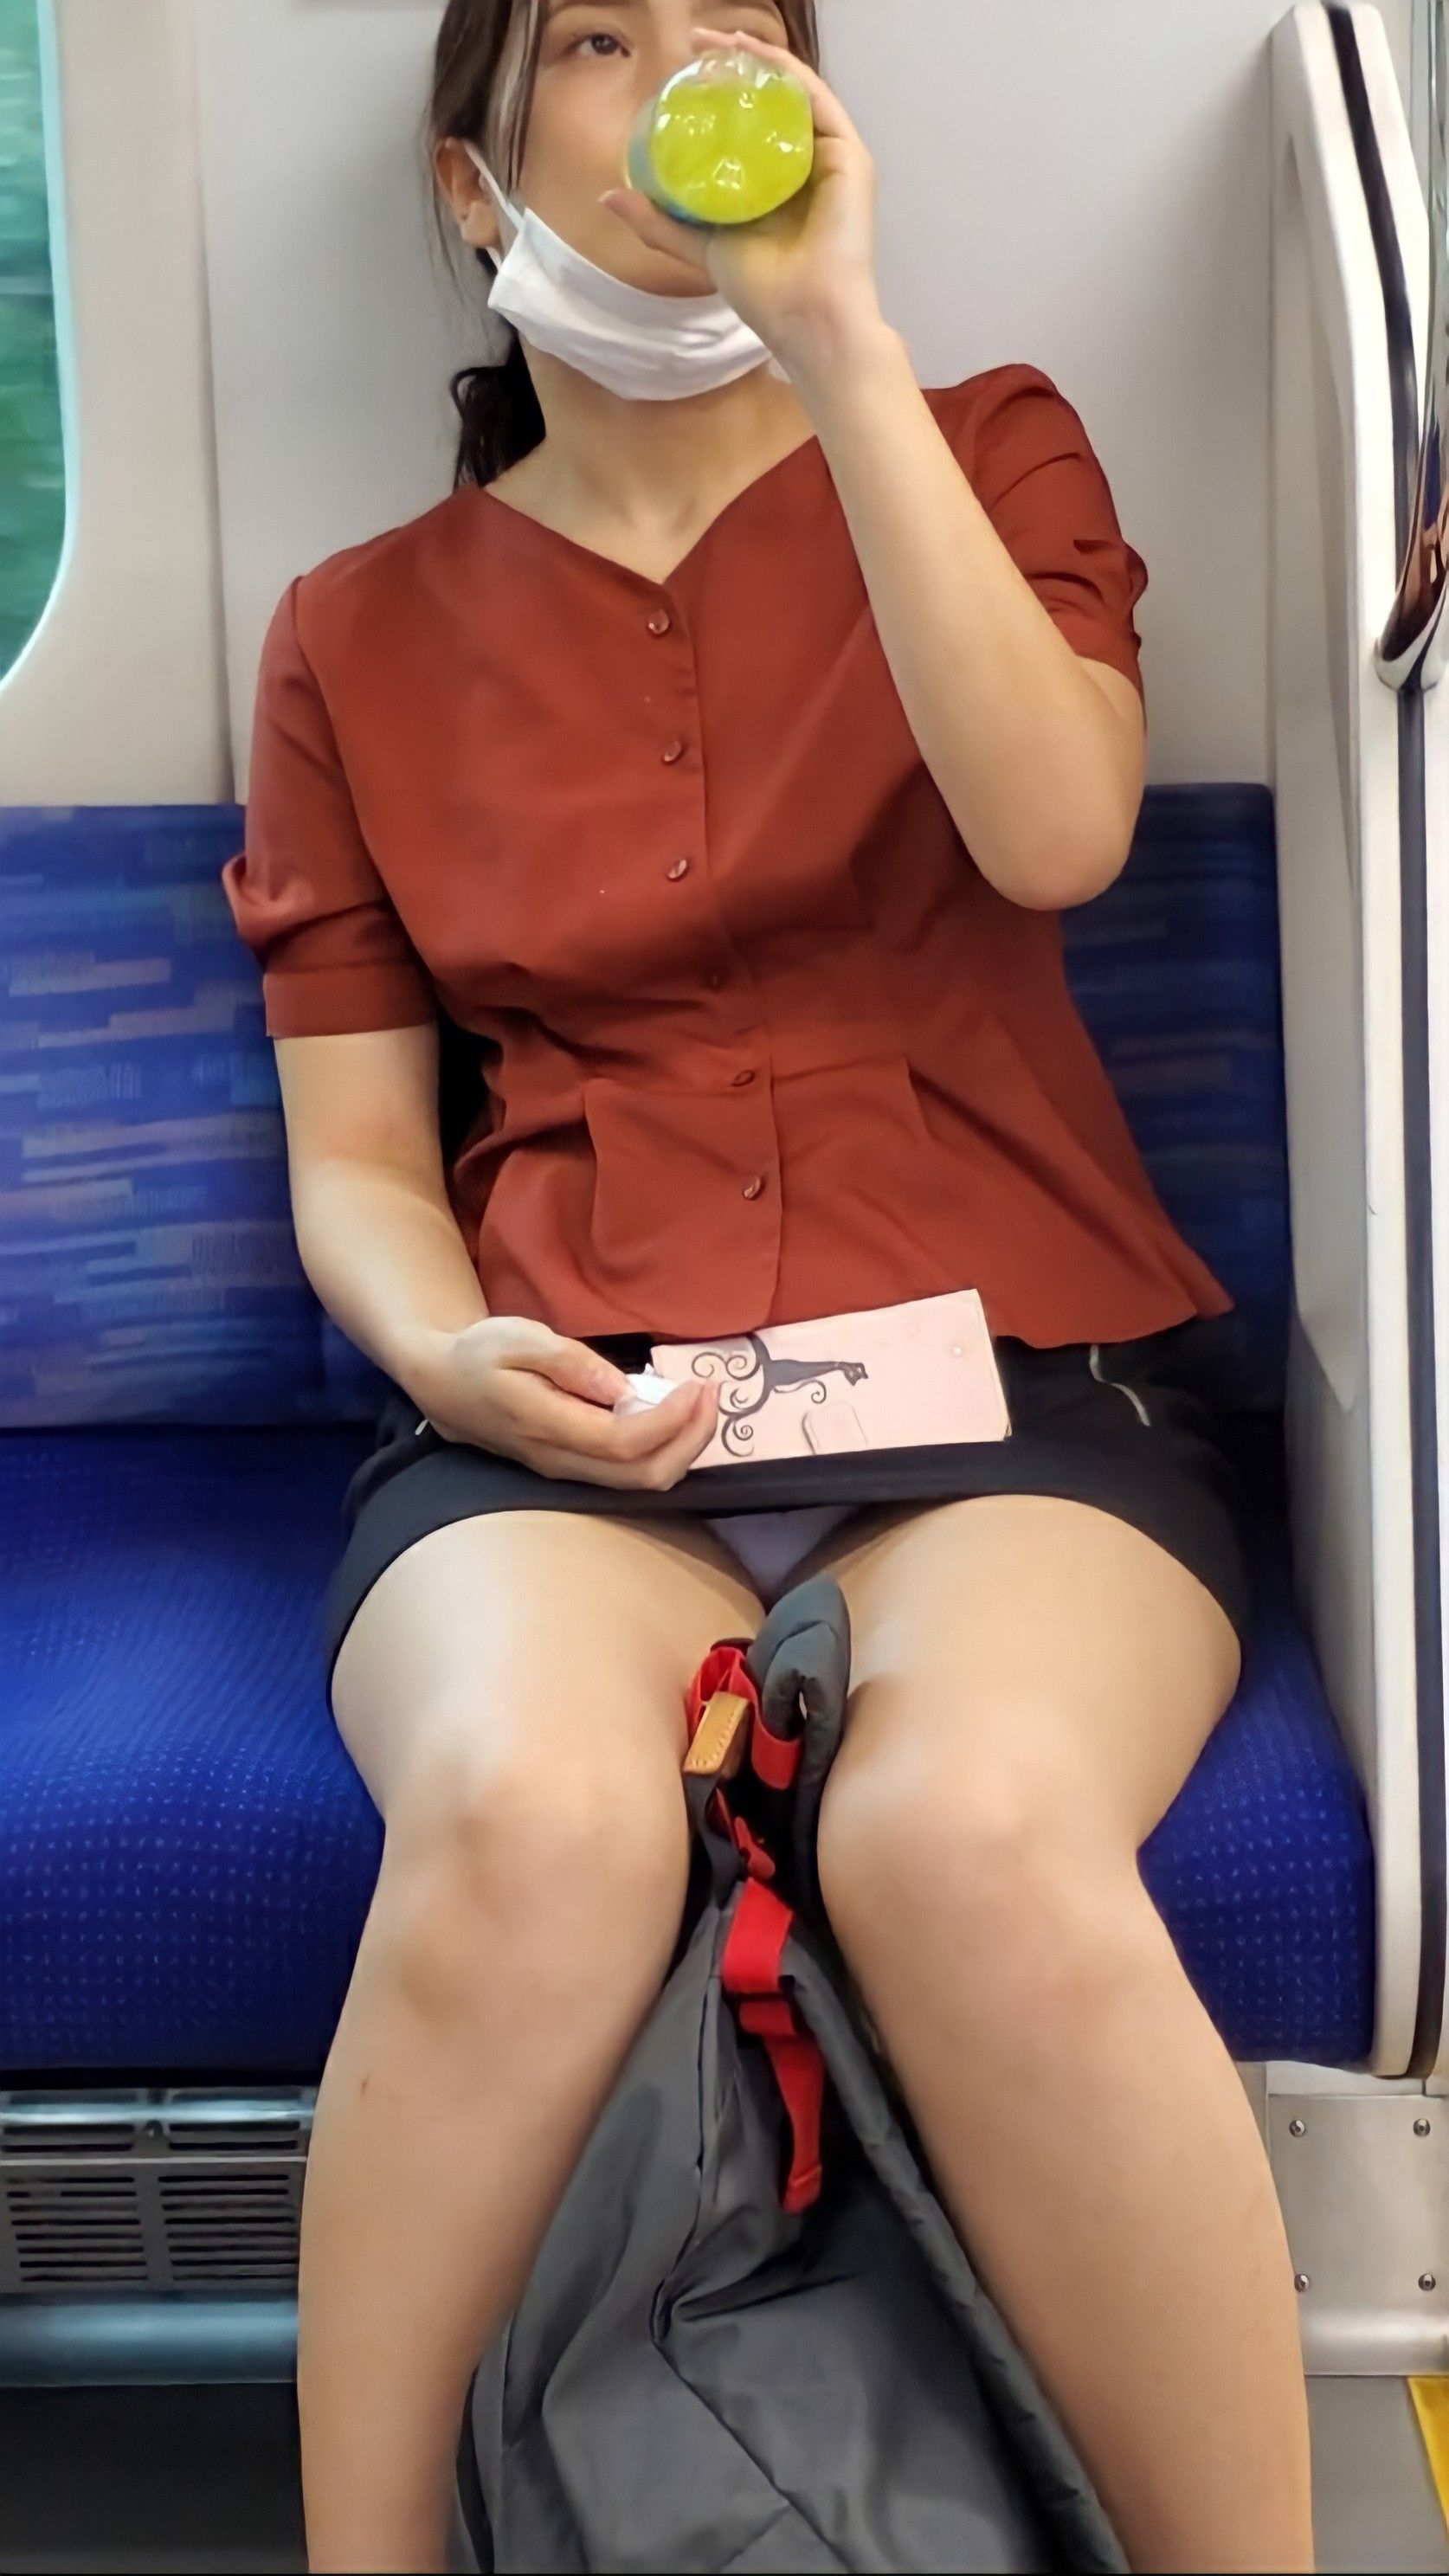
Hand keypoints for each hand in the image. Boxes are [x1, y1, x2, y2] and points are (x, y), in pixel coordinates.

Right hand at [409, 1316, 719, 1492]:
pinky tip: (673, 1414)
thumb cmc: (479, 1354)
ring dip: (682, 1446)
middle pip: (644, 1475)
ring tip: (700, 1401)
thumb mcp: (519, 1338)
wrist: (442, 1383)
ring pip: (641, 1481)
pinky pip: (630, 1472)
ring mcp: (568, 1471)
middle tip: (711, 1392)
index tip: (697, 1385)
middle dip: (691, 1439)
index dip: (672, 1420)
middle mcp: (562, 1461)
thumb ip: (570, 1362)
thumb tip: (622, 1387)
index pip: (625, 1442)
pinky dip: (664, 1448)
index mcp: (548, 1427)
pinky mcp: (574, 1468)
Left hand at [600, 27, 885, 383]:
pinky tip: (754, 57)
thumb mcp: (700, 245)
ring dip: (757, 59)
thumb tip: (609, 194)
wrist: (806, 321)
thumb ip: (659, 221)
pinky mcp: (850, 159)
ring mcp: (833, 159)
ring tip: (717, 42)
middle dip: (736, 65)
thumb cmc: (764, 294)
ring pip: (794, 92)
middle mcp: (809, 164)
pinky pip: (816, 101)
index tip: (684, 72)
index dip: (721, 92)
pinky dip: (785, 74)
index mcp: (780, 182)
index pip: (752, 123)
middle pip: (773, 101)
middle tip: (697, 46)